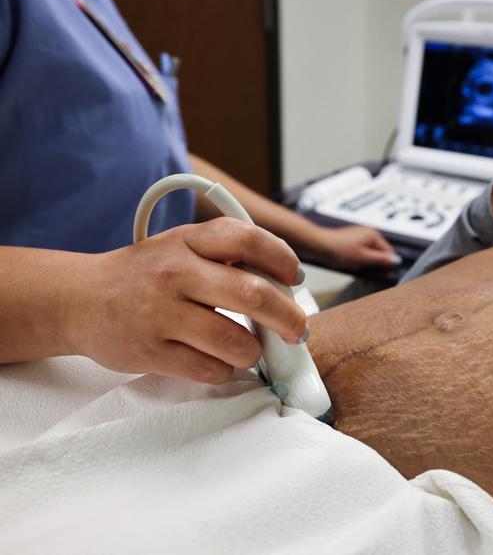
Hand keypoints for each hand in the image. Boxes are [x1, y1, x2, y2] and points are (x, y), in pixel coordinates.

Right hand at [68, 218, 308, 383]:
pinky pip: (210, 370)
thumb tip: (284, 282)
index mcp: (187, 241)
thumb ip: (225, 256)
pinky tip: (216, 360)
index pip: (247, 239)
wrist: (77, 300)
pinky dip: (224, 370)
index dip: (282, 259)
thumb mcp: (180, 247)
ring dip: (253, 351)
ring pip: (235, 341)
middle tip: (298, 329)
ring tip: (246, 347)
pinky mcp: (151, 352)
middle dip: (287, 318)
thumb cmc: (144, 275)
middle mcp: (175, 273)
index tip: (294, 278)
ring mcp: (161, 314)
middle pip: (252, 294)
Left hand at [315, 225, 399, 269]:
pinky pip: (361, 255)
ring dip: (368, 268)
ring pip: (370, 256)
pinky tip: (355, 270)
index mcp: (373, 236)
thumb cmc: (337, 249)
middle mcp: (367, 235)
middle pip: (380, 254)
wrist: (318, 245)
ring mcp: (359, 239)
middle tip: (371, 280)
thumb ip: (381, 260)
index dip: (387, 266)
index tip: (384, 277)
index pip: (389, 252)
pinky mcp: (351, 244)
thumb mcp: (363, 258)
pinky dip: (360, 264)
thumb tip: (396, 261)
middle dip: (376, 268)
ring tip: (362, 277)